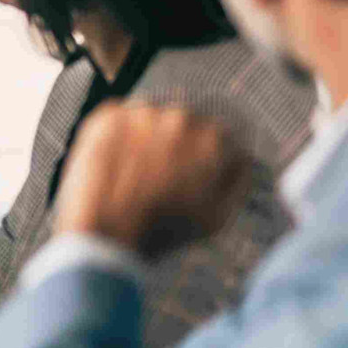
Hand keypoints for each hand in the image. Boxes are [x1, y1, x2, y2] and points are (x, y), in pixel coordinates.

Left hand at [51, 101, 251, 256]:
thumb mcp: (218, 216)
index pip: (218, 136)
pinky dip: (118, 138)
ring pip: (151, 120)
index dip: (204, 159)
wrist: (106, 235)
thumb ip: (237, 179)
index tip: (189, 175)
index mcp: (215, 138)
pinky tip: (115, 165)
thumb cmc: (164, 231)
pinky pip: (119, 120)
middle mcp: (182, 116)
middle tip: (159, 179)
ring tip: (134, 175)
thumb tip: (241, 156)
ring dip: (147, 138)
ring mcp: (143, 112)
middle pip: (184, 125)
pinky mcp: (108, 114)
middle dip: (177, 147)